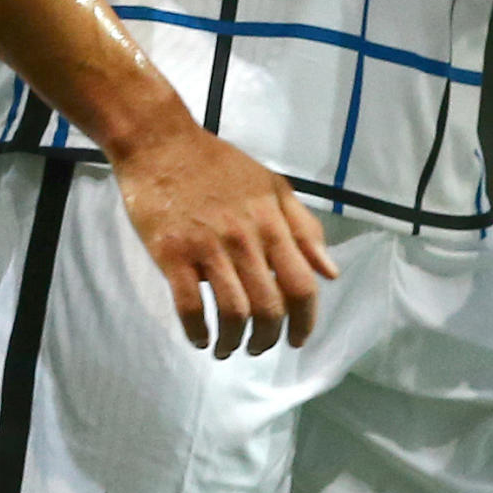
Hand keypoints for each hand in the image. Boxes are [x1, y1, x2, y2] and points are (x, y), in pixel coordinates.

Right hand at [111, 121, 338, 357]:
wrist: (162, 143)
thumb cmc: (219, 165)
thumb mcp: (272, 187)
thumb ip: (303, 229)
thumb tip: (330, 272)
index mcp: (272, 223)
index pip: (301, 284)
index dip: (305, 320)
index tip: (297, 339)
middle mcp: (245, 239)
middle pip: (269, 307)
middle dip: (268, 339)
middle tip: (259, 347)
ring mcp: (208, 247)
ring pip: (233, 312)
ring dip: (233, 342)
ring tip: (227, 349)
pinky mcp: (172, 253)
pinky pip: (190, 306)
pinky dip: (198, 332)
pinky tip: (200, 339)